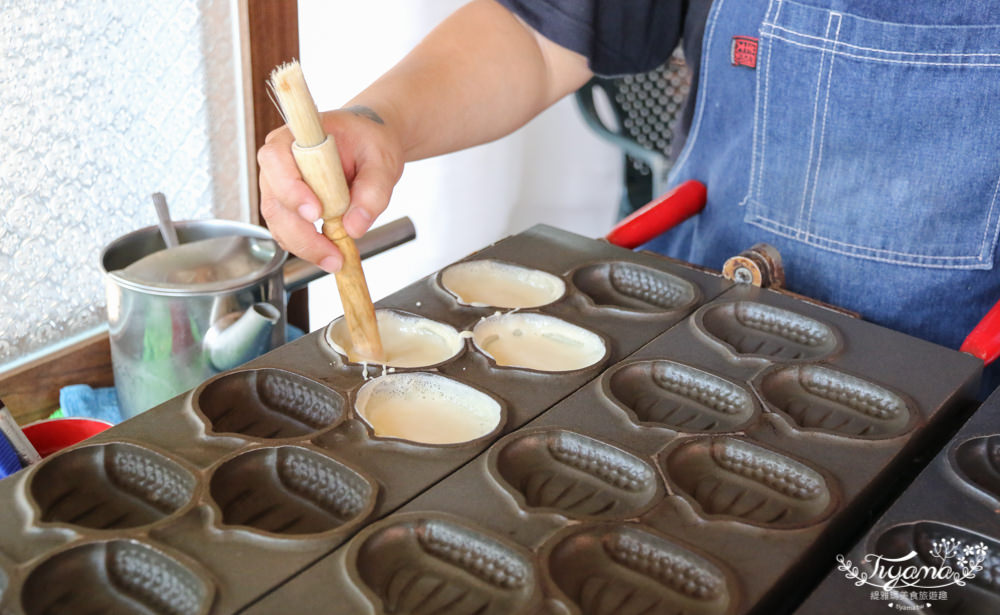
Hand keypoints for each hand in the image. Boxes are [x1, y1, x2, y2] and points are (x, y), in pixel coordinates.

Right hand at [257, 105, 403, 271]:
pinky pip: (289, 232)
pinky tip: (329, 253)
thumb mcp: (383, 162)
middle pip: (275, 202)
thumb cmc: (370, 142)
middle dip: (302, 234)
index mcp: (298, 135)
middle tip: (332, 254)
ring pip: (279, 223)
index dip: (291, 188)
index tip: (316, 213)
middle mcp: (280, 161)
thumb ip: (373, 192)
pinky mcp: (288, 208)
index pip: (277, 159)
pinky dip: (308, 247)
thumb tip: (354, 227)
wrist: (369, 145)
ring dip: (305, 246)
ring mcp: (280, 186)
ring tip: (336, 259)